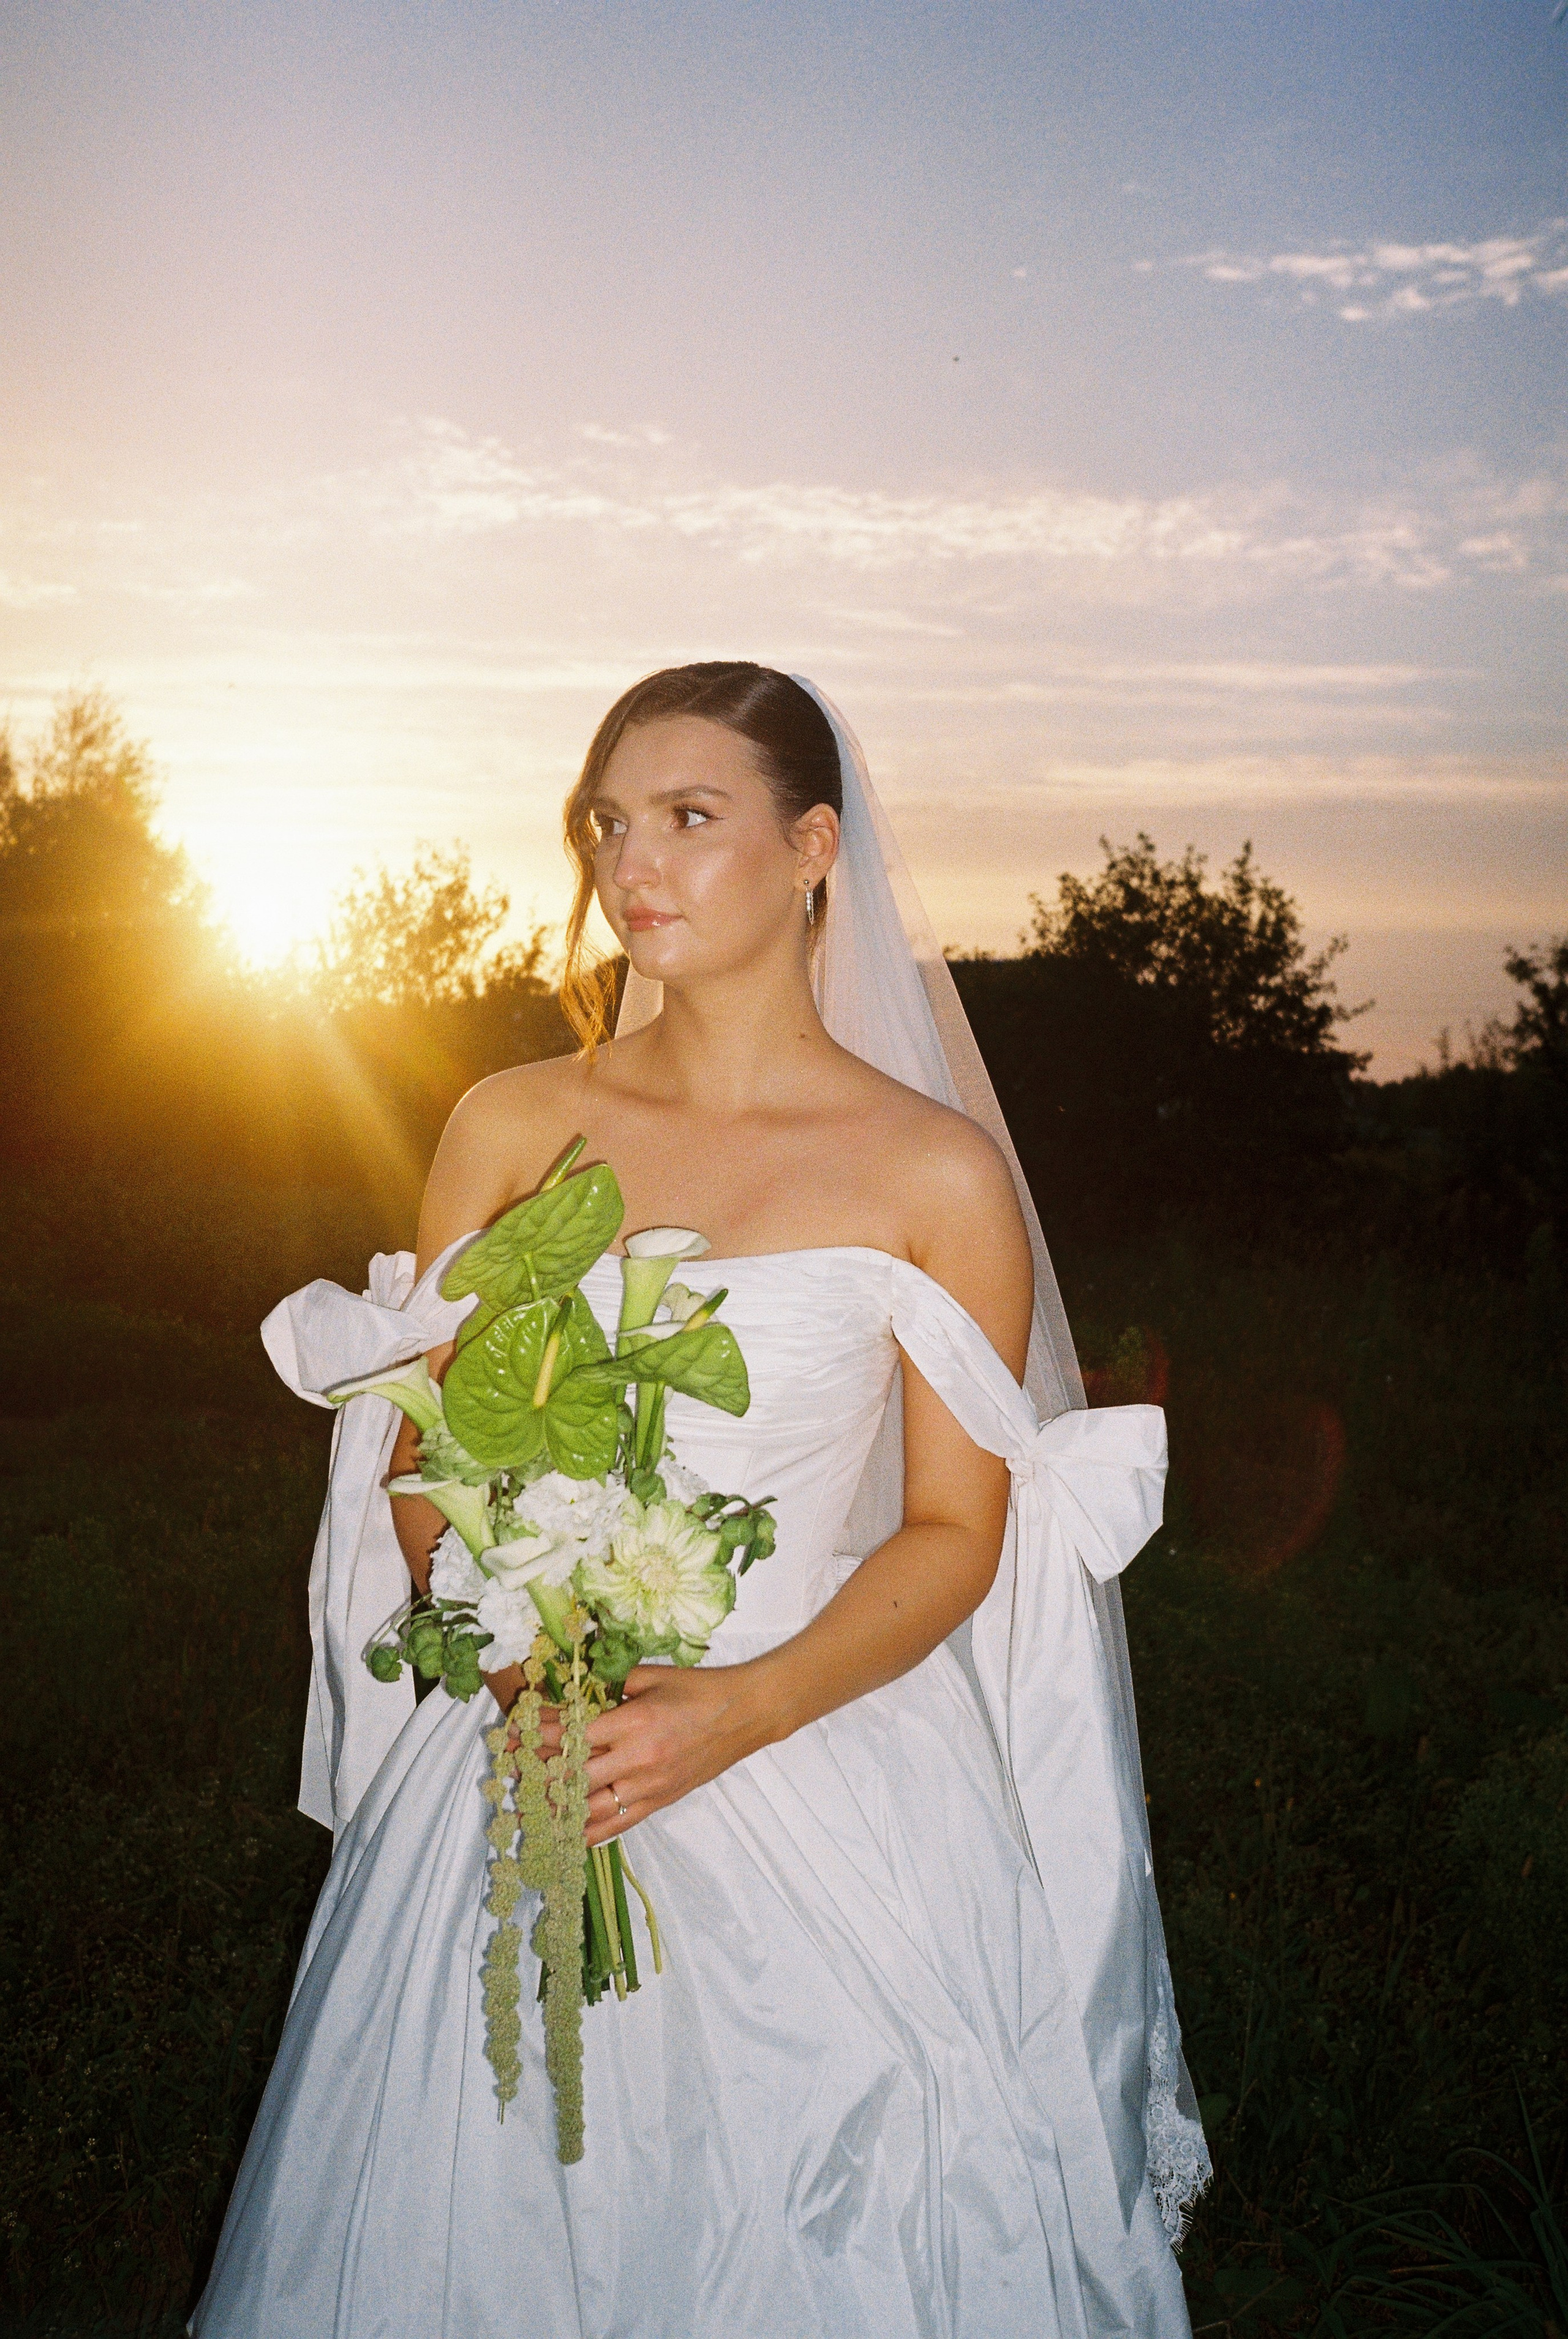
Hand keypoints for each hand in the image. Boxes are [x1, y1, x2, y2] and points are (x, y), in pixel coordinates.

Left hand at [533, 1663, 773, 1844]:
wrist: (744, 1715)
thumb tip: (571, 1690)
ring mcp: (649, 1787)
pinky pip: (617, 1825)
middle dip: (537, 1771)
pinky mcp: (659, 1803)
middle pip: (574, 1773)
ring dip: (555, 1808)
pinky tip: (563, 1837)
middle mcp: (638, 1759)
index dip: (538, 1735)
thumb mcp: (650, 1676)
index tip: (512, 1733)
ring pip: (590, 1807)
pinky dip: (588, 1834)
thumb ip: (610, 1685)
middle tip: (507, 1769)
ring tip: (524, 1807)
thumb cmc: (698, 1689)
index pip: (573, 1734)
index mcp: (634, 1722)